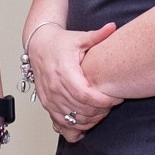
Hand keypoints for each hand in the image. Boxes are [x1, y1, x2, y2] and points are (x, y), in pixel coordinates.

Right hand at [28, 22, 119, 142]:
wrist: (38, 45)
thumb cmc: (60, 42)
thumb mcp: (79, 38)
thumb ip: (97, 35)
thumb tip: (113, 27)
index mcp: (64, 72)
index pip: (85, 95)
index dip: (103, 101)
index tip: (116, 99)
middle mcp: (54, 87)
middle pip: (80, 109)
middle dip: (100, 111)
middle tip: (112, 105)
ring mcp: (49, 98)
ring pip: (71, 119)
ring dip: (90, 120)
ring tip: (102, 112)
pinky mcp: (46, 104)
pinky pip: (60, 123)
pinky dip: (74, 127)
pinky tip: (85, 124)